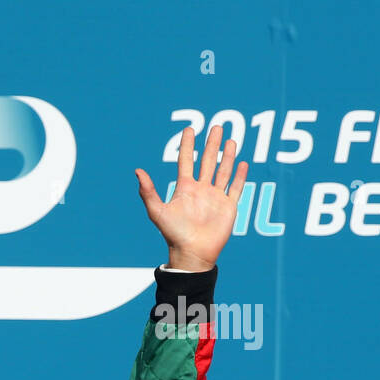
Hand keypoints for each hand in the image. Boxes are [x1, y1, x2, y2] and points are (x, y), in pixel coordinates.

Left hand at [135, 125, 247, 271]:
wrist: (192, 253)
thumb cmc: (173, 234)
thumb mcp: (157, 211)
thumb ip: (148, 192)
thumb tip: (137, 171)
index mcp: (185, 188)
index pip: (186, 160)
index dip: (187, 145)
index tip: (190, 129)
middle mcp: (201, 190)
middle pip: (208, 161)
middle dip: (212, 144)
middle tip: (217, 126)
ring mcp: (215, 198)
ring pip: (223, 171)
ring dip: (227, 156)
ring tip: (231, 140)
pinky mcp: (228, 207)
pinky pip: (235, 188)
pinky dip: (239, 176)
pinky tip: (242, 163)